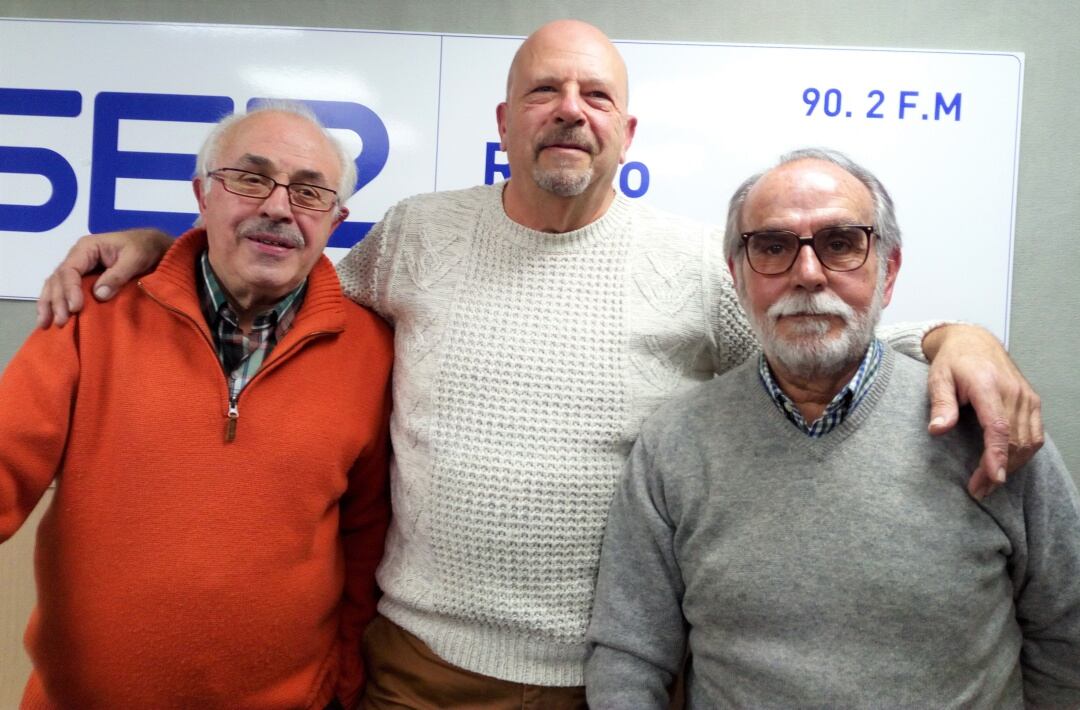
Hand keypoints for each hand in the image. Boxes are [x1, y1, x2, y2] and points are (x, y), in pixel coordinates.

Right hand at [36, 229, 172, 327]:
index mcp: (86, 247)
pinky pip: (65, 291)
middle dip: (57, 301)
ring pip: (55, 285)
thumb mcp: (134, 258)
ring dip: (50, 304)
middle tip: (60, 322)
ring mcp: (78, 268)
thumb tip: (99, 295)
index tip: (75, 308)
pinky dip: (57, 304)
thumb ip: (117, 275)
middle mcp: (77, 257)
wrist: (152, 246)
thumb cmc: (144, 248)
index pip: (69, 270)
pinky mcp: (83, 279)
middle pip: (58, 279)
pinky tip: (51, 318)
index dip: (70, 290)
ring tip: (47, 324)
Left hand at [922, 324, 1043, 498]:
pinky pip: (1035, 434)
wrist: (974, 341)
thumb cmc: (953, 361)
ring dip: (1012, 465)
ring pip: (1028, 441)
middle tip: (979, 489)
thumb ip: (940, 404)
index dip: (997, 455)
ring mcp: (1027, 397)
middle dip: (998, 469)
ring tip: (990, 483)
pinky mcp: (1032, 402)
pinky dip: (1024, 453)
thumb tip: (938, 430)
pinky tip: (1007, 465)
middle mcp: (1013, 392)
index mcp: (988, 385)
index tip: (993, 477)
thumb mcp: (938, 378)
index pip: (998, 426)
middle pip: (1014, 440)